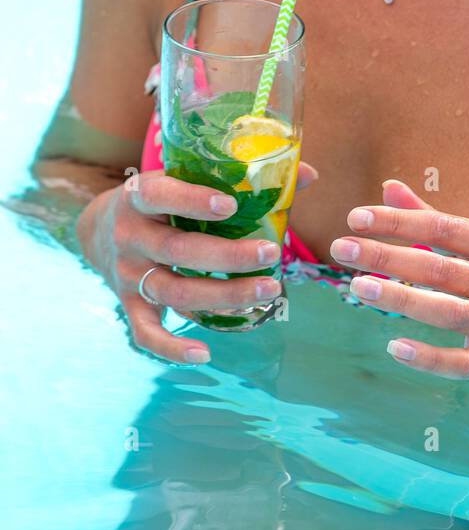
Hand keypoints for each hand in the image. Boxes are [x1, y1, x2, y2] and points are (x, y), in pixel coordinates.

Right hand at [77, 163, 317, 363]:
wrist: (99, 231)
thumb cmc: (161, 200)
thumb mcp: (183, 178)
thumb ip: (240, 176)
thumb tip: (309, 175)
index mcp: (139, 196)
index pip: (160, 194)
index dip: (193, 200)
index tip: (231, 204)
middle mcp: (131, 237)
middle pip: (179, 250)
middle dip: (228, 256)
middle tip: (273, 254)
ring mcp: (128, 275)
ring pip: (175, 292)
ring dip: (223, 296)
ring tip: (269, 291)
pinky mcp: (128, 305)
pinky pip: (146, 333)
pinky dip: (172, 349)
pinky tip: (205, 354)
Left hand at [329, 179, 468, 390]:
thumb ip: (432, 220)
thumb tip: (388, 187)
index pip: (444, 228)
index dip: (399, 222)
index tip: (356, 218)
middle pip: (441, 268)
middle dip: (388, 257)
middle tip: (341, 248)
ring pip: (450, 311)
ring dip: (402, 300)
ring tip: (359, 287)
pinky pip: (460, 363)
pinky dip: (428, 357)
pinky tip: (394, 347)